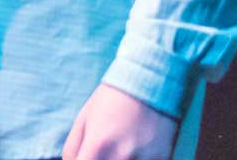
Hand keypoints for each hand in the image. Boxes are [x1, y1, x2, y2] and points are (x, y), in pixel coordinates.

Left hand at [63, 84, 177, 159]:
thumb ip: (72, 151)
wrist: (150, 83)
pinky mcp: (163, 159)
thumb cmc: (110, 101)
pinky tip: (134, 151)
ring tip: (119, 149)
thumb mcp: (83, 121)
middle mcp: (122, 156)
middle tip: (101, 153)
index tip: (86, 158)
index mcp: (98, 145)